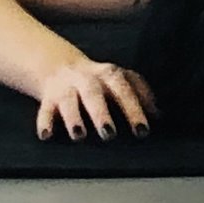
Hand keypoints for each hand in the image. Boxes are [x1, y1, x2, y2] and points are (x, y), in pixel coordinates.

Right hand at [35, 60, 156, 142]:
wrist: (60, 67)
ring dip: (73, 117)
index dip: (133, 109)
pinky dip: (45, 122)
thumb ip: (140, 93)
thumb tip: (160, 115)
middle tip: (109, 134)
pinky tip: (47, 135)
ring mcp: (66, 88)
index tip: (142, 131)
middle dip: (101, 113)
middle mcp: (87, 80)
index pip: (124, 89)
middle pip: (94, 94)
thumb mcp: (120, 81)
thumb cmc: (99, 81)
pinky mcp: (48, 98)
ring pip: (69, 101)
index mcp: (109, 75)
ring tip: (79, 135)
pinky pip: (44, 110)